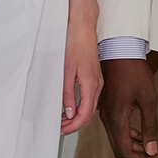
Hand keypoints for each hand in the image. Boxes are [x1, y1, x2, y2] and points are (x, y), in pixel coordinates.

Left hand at [61, 13, 102, 134]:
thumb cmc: (75, 43)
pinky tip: (70, 107)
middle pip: (89, 114)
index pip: (85, 115)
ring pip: (89, 107)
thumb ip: (67, 94)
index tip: (61, 130)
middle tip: (59, 128)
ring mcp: (97, 81)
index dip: (73, 126)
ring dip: (77, 116)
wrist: (82, 27)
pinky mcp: (94, 78)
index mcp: (91, 84)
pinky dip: (80, 107)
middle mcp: (97, 85)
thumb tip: (69, 113)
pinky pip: (89, 98)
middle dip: (74, 124)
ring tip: (62, 120)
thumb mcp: (66, 71)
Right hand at [99, 57, 157, 157]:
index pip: (125, 151)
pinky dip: (131, 136)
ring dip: (136, 147)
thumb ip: (150, 127)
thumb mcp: (149, 100)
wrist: (120, 51)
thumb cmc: (134, 71)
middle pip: (121, 149)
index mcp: (116, 118)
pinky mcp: (108, 107)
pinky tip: (143, 136)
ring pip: (119, 139)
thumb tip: (151, 150)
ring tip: (153, 151)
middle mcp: (107, 118)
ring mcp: (106, 113)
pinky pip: (118, 128)